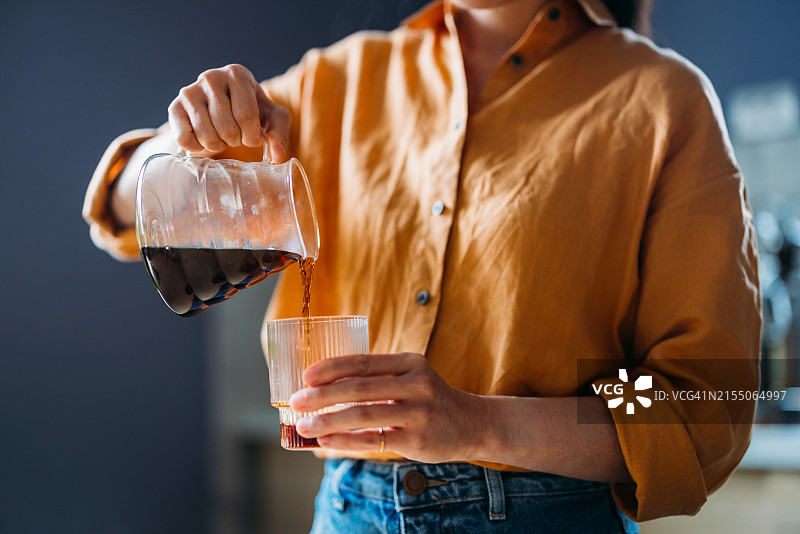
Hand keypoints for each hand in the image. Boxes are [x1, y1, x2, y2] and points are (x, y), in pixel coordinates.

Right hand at [168, 63, 289, 161]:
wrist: (219, 108)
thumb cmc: (251, 111)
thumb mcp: (271, 118)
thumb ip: (279, 133)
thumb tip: (278, 155)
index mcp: (238, 74)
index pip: (246, 115)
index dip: (251, 136)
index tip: (252, 139)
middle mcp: (211, 77)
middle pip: (227, 127)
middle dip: (235, 141)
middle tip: (236, 138)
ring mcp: (190, 91)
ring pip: (207, 135)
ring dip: (218, 146)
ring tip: (222, 138)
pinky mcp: (174, 108)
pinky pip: (185, 139)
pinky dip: (197, 148)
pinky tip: (204, 141)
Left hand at [289, 352, 487, 462]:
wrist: (471, 423)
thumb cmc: (428, 401)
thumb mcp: (409, 379)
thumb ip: (376, 381)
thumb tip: (324, 391)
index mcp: (408, 363)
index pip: (362, 362)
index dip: (331, 368)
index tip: (305, 376)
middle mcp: (415, 383)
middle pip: (359, 388)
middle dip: (322, 395)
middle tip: (297, 401)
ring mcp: (417, 412)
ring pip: (363, 415)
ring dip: (328, 421)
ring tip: (305, 426)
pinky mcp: (416, 439)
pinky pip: (374, 440)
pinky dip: (346, 441)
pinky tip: (326, 442)